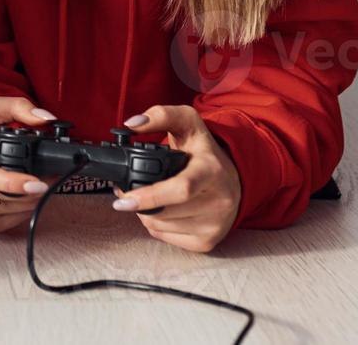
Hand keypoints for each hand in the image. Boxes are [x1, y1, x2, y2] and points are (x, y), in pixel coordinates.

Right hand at [0, 97, 56, 232]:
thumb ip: (17, 107)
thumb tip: (45, 118)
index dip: (12, 182)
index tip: (36, 182)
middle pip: (8, 196)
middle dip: (36, 188)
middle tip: (51, 176)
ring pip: (17, 210)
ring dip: (36, 197)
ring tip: (42, 181)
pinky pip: (17, 219)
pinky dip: (29, 206)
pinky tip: (28, 193)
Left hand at [110, 105, 241, 252]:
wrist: (233, 179)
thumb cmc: (203, 151)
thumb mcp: (187, 123)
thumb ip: (160, 115)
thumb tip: (132, 124)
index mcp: (212, 170)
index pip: (181, 189)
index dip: (150, 196)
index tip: (124, 199)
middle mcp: (219, 200)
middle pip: (163, 212)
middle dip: (137, 202)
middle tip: (127, 191)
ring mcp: (215, 225)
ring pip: (159, 226)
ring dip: (145, 213)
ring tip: (151, 197)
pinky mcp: (208, 242)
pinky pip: (165, 237)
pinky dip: (156, 225)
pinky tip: (165, 210)